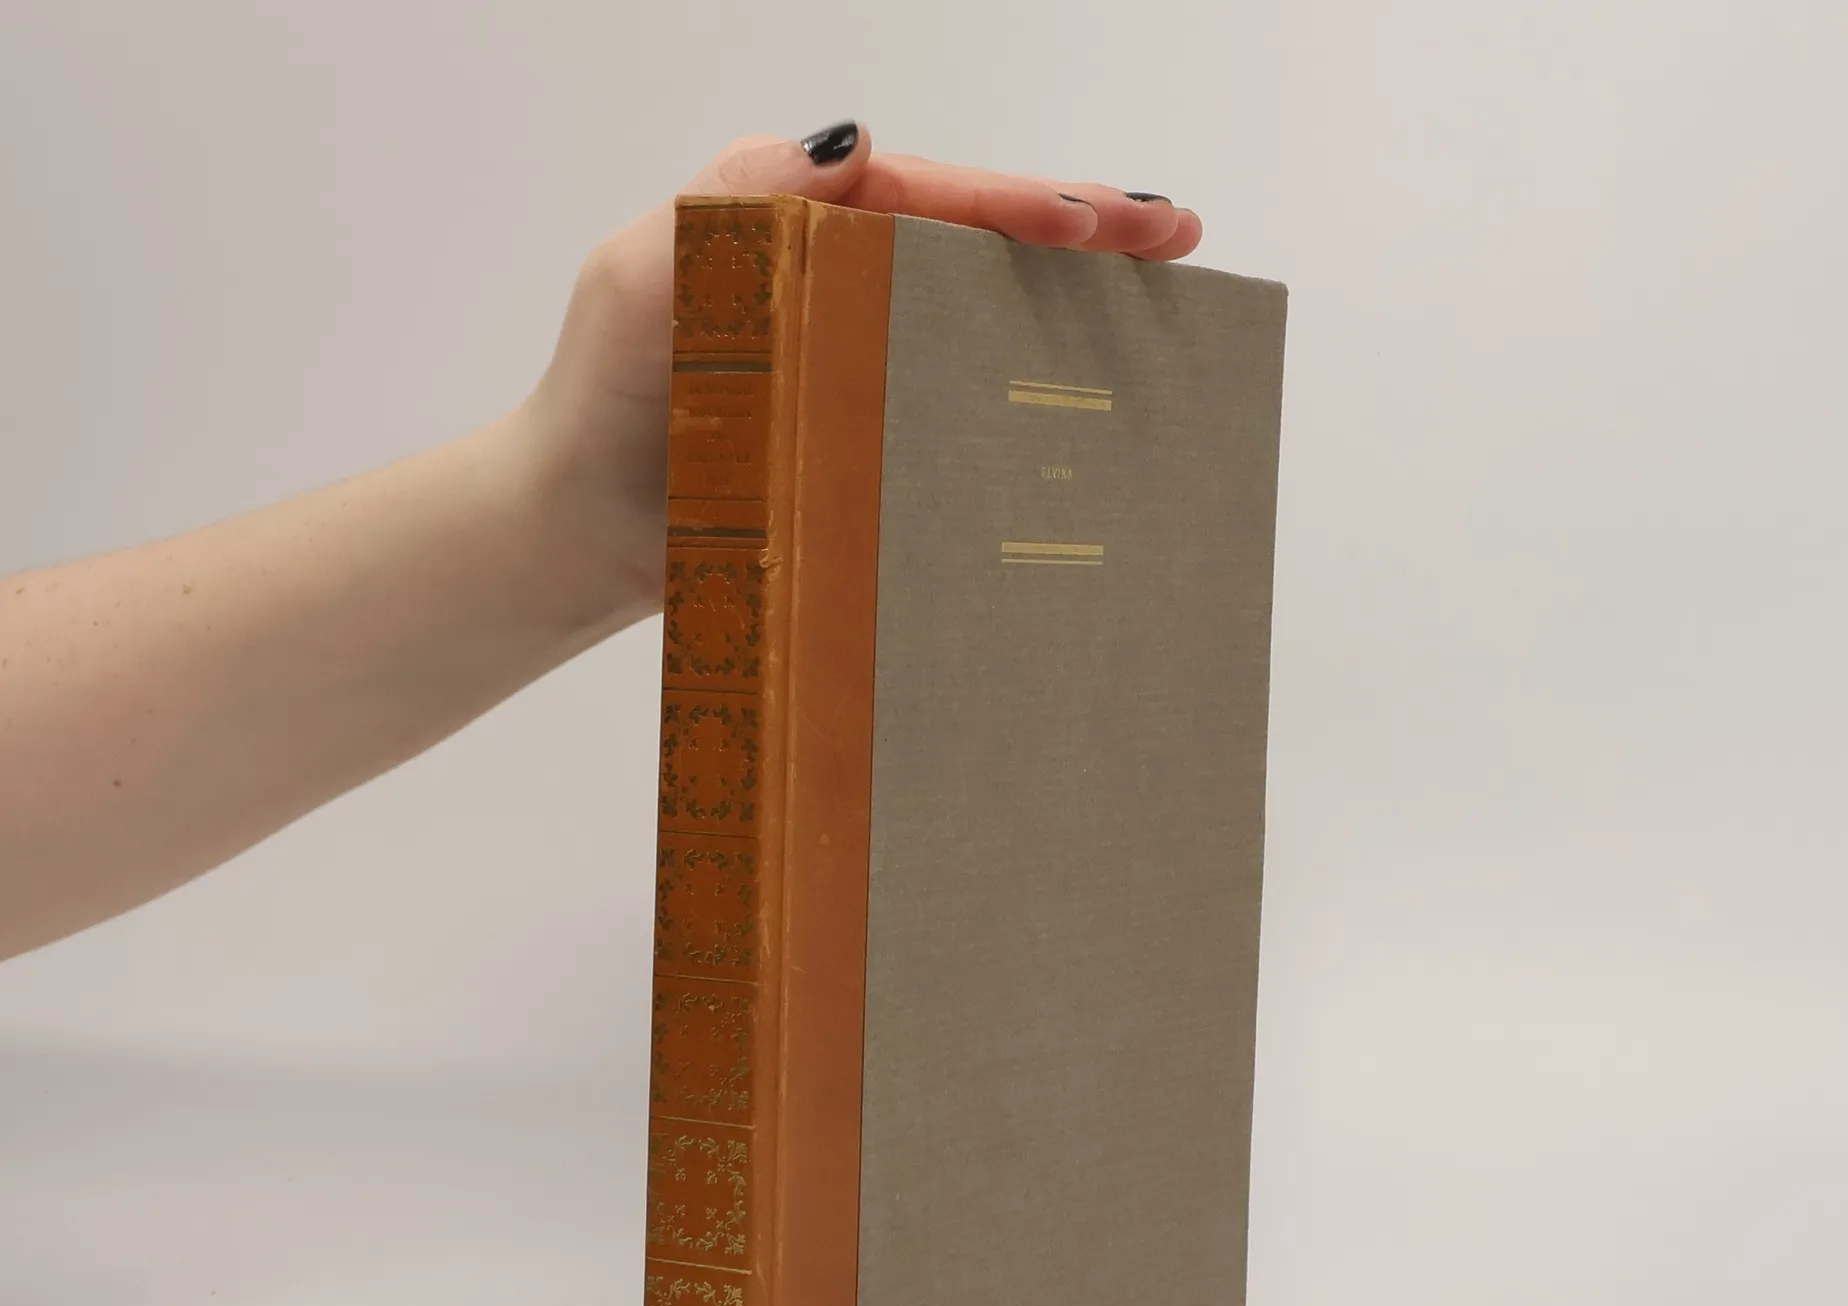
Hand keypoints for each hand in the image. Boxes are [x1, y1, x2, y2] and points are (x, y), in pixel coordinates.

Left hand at [511, 124, 1203, 637]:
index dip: (1019, 203)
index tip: (1094, 222)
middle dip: (1082, 234)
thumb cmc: (599, 395)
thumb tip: (855, 142)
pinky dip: (1025, 404)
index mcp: (803, 226)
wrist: (577, 527)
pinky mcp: (864, 440)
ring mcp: (860, 364)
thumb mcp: (644, 271)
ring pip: (983, 322)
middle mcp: (842, 283)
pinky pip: (955, 411)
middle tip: (1177, 236)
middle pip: (979, 246)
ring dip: (1073, 314)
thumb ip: (737, 201)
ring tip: (1163, 309)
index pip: (932, 196)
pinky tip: (1086, 418)